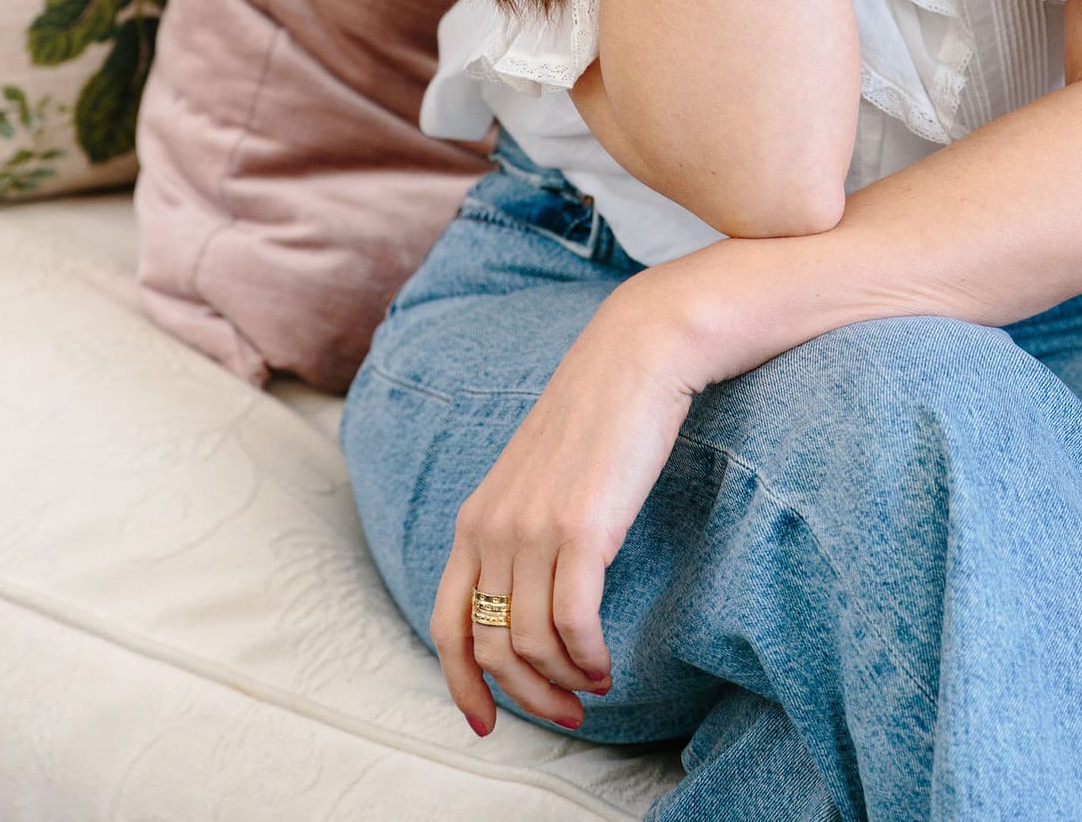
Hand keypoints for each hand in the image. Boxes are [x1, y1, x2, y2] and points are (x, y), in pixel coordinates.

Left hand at [431, 275, 701, 737]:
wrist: (635, 358)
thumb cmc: (595, 418)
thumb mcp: (534, 477)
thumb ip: (517, 531)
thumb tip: (524, 601)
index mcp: (475, 519)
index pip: (446, 626)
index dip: (461, 685)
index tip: (487, 722)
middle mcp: (494, 529)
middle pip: (491, 648)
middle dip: (527, 696)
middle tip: (567, 712)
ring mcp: (534, 529)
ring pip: (531, 645)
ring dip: (563, 682)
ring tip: (593, 685)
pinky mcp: (582, 530)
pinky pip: (574, 624)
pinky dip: (589, 657)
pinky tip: (607, 662)